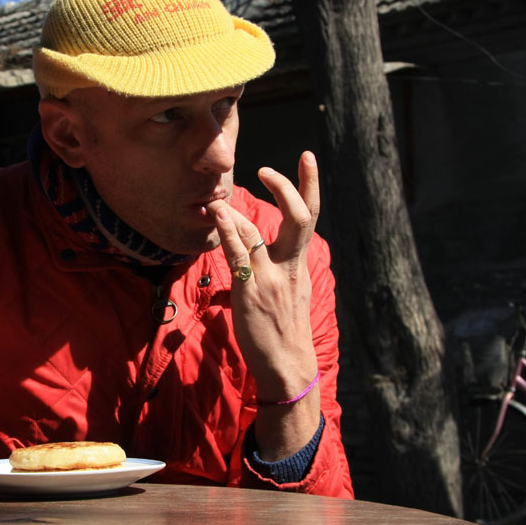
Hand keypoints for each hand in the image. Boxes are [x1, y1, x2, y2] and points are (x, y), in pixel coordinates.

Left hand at [208, 152, 320, 457]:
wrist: (288, 366)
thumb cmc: (283, 334)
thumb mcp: (288, 296)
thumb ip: (277, 271)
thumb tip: (259, 254)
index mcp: (299, 266)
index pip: (308, 218)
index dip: (309, 186)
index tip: (306, 158)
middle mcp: (290, 267)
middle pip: (300, 217)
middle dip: (288, 188)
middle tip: (267, 169)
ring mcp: (271, 278)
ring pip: (258, 234)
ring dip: (235, 213)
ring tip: (217, 198)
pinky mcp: (251, 291)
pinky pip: (238, 255)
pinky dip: (227, 232)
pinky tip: (216, 216)